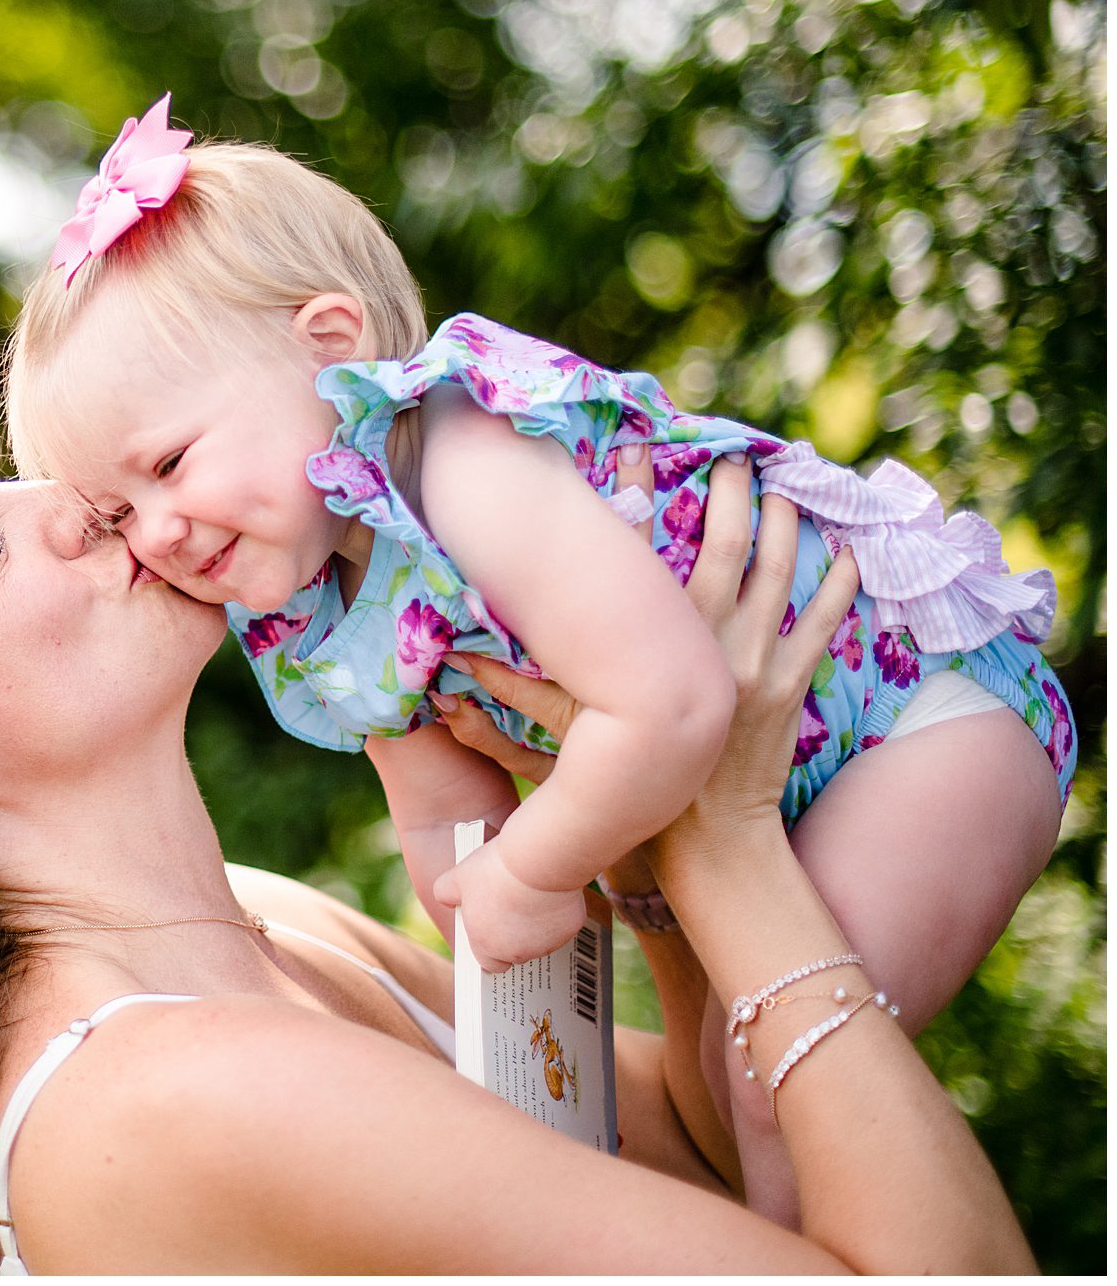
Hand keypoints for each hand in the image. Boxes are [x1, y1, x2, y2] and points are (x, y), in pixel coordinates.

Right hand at [425, 447, 860, 883]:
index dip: (639, 495)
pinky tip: (844, 552)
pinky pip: (822, 623)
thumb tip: (447, 674)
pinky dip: (839, 584)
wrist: (711, 839)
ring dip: (783, 523)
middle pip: (725, 544)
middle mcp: (705, 640)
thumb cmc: (636, 786)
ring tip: (781, 489)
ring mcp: (754, 660)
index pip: (644, 552)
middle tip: (733, 458)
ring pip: (777, 571)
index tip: (638, 452)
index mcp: (651, 642)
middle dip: (730, 492)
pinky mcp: (791, 684)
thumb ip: (511, 697)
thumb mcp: (564, 735)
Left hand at [435, 835, 586, 973]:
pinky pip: (561, 924)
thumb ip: (446, 893)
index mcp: (487, 946)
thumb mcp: (457, 878)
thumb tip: (445, 896)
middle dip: (511, 934)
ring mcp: (547, 942)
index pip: (487, 963)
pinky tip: (547, 890)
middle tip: (507, 906)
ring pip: (540, 940)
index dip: (487, 948)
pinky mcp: (570, 928)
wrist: (537, 861)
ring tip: (526, 894)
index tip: (487, 930)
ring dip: (534, 925)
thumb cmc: (496, 872)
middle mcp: (518, 951)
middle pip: (514, 951)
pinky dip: (555, 912)